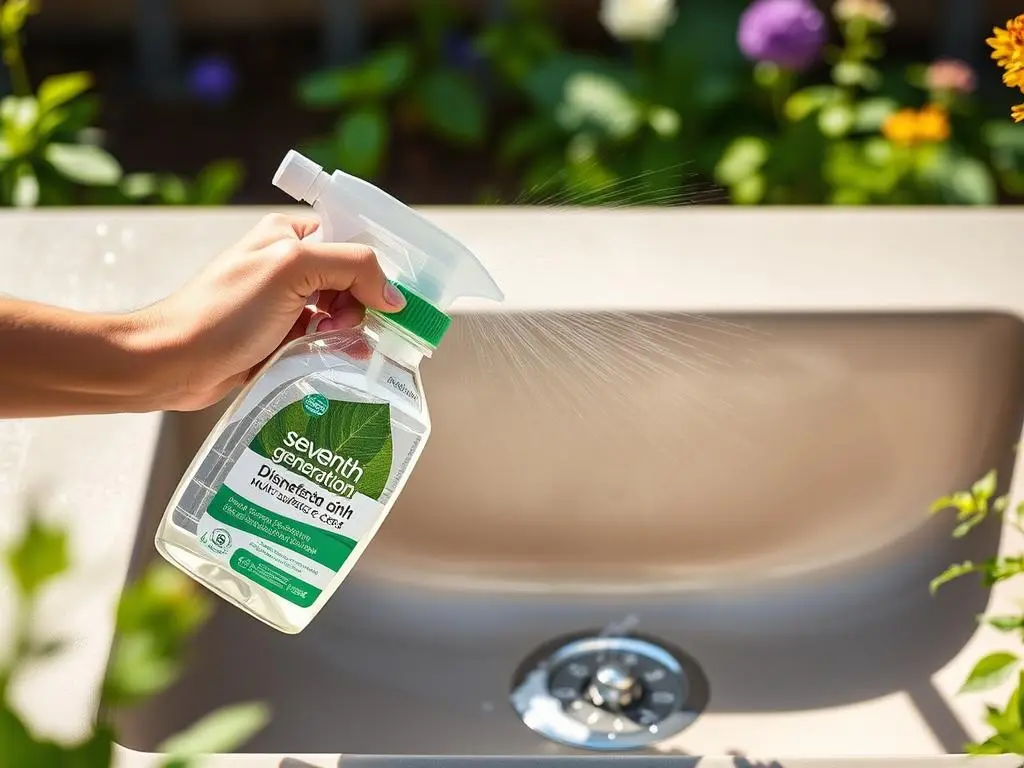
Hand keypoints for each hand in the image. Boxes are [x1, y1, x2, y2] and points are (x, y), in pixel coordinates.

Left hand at [139, 213, 405, 410]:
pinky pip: (324, 340)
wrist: (174, 363)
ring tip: (327, 344)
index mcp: (290, 234)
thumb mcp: (291, 270)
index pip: (353, 239)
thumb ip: (351, 267)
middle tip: (341, 325)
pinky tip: (328, 358)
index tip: (389, 297)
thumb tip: (394, 294)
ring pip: (342, 313)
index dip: (375, 266)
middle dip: (359, 305)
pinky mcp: (280, 336)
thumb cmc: (224, 311)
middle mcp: (289, 264)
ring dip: (346, 331)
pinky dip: (332, 349)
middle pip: (353, 280)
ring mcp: (285, 302)